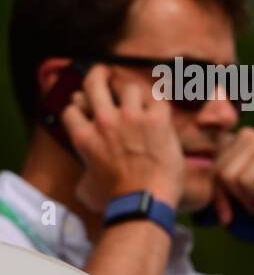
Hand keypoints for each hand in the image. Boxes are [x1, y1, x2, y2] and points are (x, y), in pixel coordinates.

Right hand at [62, 64, 184, 213]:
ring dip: (134, 93)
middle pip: (93, 82)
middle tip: (103, 72)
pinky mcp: (156, 120)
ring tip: (142, 101)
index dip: (78, 105)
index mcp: (83, 137)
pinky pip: (158, 98)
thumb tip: (86, 173)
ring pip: (128, 87)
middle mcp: (104, 122)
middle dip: (98, 74)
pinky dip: (160, 104)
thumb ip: (85, 169)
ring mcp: (130, 118)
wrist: (143, 202)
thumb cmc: (115, 200)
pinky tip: (162, 111)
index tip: (84, 106)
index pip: (71, 108)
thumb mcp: (86, 185)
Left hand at [210, 127, 253, 239]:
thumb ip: (219, 183)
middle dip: (227, 197)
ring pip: (228, 174)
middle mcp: (251, 136)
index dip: (217, 193)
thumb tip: (186, 185)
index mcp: (240, 141)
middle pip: (218, 169)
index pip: (212, 164)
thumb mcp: (239, 192)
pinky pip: (244, 179)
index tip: (225, 215)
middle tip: (245, 211)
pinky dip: (252, 197)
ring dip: (241, 198)